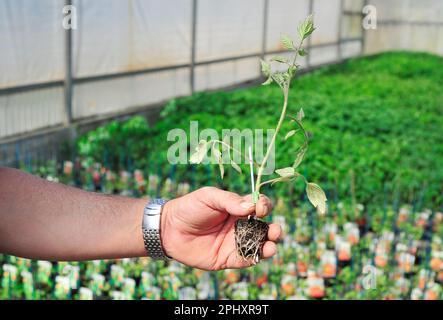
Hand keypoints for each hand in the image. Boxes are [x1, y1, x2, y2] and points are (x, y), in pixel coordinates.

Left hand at [160, 187, 281, 270]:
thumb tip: (252, 207)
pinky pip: (245, 260)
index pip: (259, 206)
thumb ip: (230, 200)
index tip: (260, 208)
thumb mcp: (209, 197)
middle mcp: (240, 225)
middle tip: (274, 230)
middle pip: (264, 228)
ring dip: (269, 246)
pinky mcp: (227, 259)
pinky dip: (254, 259)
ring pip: (258, 246)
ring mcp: (234, 243)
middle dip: (274, 230)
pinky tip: (257, 255)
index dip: (264, 206)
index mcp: (238, 208)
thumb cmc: (189, 208)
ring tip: (271, 245)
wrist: (168, 229)